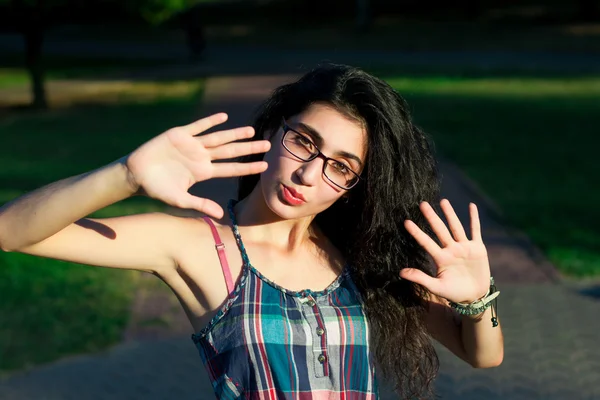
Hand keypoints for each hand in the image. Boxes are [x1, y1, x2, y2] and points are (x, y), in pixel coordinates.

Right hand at [126, 113, 269, 218]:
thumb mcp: (180, 199)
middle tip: (268, 145)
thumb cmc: (157, 189)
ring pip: (218, 138)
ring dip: (234, 134)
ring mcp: (192, 145)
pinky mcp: (179, 134)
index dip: (247, 167)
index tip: (264, 166)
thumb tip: (221, 215)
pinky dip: (209, 122)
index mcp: (203, 172)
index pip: (231, 169)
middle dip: (248, 148)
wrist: (136, 174)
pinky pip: (198, 127)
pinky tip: (223, 117)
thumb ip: (200, 204)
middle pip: (230, 152)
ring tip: (251, 131)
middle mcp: (201, 157)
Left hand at [400, 199, 490, 303]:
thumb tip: (400, 272)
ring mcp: (464, 247)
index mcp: (440, 258)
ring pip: (455, 227)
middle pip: (439, 230)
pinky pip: (475, 230)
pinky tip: (471, 206)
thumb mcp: (436, 287)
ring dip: (450, 214)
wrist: (475, 296)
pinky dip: (474, 218)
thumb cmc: (454, 292)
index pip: (426, 242)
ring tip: (443, 201)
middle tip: (422, 203)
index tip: (406, 221)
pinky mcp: (477, 248)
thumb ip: (420, 278)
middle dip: (431, 217)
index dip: (417, 232)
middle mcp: (451, 249)